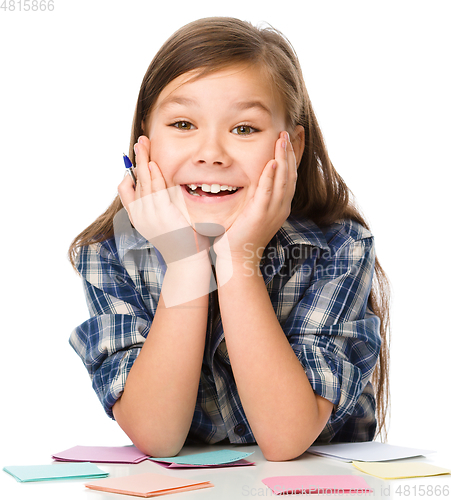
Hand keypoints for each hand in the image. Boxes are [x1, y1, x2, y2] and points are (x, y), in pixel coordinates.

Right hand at [118, 136, 209, 263]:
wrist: (186, 260)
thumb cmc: (180, 243)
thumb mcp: (165, 224)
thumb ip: (160, 208)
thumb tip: (164, 193)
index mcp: (138, 218)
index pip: (126, 192)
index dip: (129, 175)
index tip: (137, 162)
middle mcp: (139, 216)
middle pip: (133, 181)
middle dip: (136, 160)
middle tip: (139, 143)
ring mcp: (149, 214)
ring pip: (143, 182)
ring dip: (143, 160)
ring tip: (143, 144)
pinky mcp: (162, 213)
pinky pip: (155, 189)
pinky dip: (153, 175)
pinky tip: (153, 163)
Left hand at [214, 131, 296, 271]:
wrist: (239, 258)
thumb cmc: (242, 235)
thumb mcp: (253, 212)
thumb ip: (257, 195)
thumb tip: (253, 179)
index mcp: (281, 205)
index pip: (291, 175)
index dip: (294, 156)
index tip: (294, 137)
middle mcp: (281, 207)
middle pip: (291, 174)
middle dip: (291, 151)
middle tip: (290, 131)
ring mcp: (273, 211)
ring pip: (283, 180)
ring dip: (283, 158)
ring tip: (282, 139)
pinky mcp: (260, 215)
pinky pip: (268, 193)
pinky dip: (271, 177)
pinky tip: (272, 163)